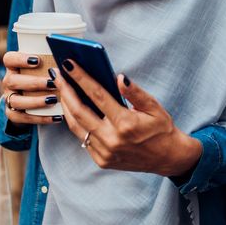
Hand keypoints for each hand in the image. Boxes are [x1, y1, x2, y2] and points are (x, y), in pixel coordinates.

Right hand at [1, 51, 62, 125]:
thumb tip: (70, 61)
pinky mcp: (13, 114)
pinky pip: (23, 118)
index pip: (9, 59)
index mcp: (14, 67)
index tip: (37, 60)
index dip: (20, 59)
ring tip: (53, 100)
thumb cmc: (41, 77)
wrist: (30, 101)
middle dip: (34, 82)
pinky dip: (41, 118)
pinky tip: (56, 117)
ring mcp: (9, 99)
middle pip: (13, 81)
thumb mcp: (43, 69)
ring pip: (16, 101)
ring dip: (36, 101)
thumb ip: (51, 63)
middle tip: (51, 83)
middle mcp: (9, 82)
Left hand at [55, 61, 201, 176]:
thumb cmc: (161, 129)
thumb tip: (119, 77)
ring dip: (66, 106)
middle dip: (65, 90)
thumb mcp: (154, 106)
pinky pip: (83, 138)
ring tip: (62, 90)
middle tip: (57, 75)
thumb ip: (134, 92)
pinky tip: (73, 109)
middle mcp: (112, 140)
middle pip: (79, 111)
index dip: (80, 77)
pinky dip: (76, 122)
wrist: (168, 158)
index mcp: (125, 123)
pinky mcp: (101, 160)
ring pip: (76, 126)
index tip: (68, 64)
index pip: (97, 95)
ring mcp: (104, 152)